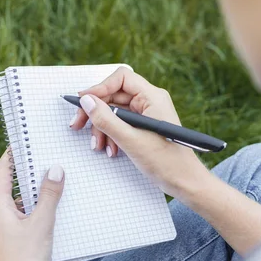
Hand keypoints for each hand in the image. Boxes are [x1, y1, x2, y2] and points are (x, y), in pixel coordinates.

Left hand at [0, 151, 64, 260]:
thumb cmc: (26, 260)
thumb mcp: (42, 222)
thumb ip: (49, 195)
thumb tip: (54, 169)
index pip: (1, 172)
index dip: (10, 155)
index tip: (22, 142)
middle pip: (10, 186)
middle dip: (27, 173)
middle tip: (45, 158)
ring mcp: (4, 230)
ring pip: (19, 203)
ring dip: (35, 193)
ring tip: (55, 183)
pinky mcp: (12, 242)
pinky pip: (24, 217)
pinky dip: (36, 210)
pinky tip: (54, 211)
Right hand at [69, 67, 210, 201]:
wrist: (184, 181)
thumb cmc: (165, 161)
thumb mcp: (130, 140)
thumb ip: (106, 120)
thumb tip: (87, 101)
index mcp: (153, 97)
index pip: (121, 78)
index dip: (99, 87)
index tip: (83, 102)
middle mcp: (150, 101)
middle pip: (114, 95)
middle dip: (96, 112)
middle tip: (77, 125)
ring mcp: (147, 114)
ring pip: (114, 112)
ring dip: (102, 128)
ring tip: (98, 147)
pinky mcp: (144, 126)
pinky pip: (121, 124)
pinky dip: (111, 135)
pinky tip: (111, 150)